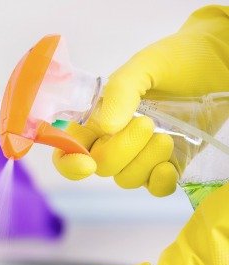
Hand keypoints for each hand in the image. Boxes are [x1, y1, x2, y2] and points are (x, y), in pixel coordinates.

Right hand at [53, 5, 228, 195]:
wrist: (219, 62)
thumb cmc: (176, 59)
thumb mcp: (143, 66)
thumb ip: (120, 92)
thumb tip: (106, 127)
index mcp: (97, 117)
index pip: (68, 149)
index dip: (69, 163)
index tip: (87, 163)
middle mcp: (113, 140)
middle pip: (101, 166)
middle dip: (121, 150)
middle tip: (147, 123)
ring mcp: (141, 155)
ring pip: (126, 179)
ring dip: (145, 161)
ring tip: (166, 136)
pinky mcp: (169, 164)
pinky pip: (155, 189)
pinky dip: (159, 182)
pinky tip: (168, 165)